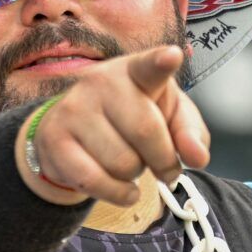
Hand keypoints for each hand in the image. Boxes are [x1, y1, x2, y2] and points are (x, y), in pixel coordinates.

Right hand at [20, 45, 210, 206]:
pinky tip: (124, 189)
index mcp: (135, 71)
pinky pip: (95, 181)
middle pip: (145, 132)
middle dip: (164, 161)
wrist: (72, 132)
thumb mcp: (168, 117)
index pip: (149, 66)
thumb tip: (197, 158)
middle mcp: (100, 82)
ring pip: (122, 163)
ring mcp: (73, 109)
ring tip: (128, 163)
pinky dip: (118, 194)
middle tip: (165, 167)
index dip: (162, 62)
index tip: (172, 57)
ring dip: (135, 174)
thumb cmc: (131, 119)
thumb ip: (190, 133)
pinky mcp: (54, 139)